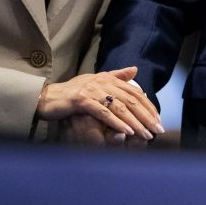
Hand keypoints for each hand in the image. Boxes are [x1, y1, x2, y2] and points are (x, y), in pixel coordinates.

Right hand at [36, 66, 163, 139]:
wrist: (47, 97)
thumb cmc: (73, 91)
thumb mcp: (96, 81)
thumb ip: (116, 76)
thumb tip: (135, 69)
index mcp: (109, 78)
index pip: (135, 93)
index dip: (148, 106)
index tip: (158, 120)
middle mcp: (103, 82)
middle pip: (131, 100)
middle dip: (146, 116)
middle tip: (158, 129)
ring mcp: (92, 90)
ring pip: (120, 107)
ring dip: (135, 122)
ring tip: (146, 134)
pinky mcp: (82, 100)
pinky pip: (103, 113)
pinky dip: (116, 123)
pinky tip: (127, 132)